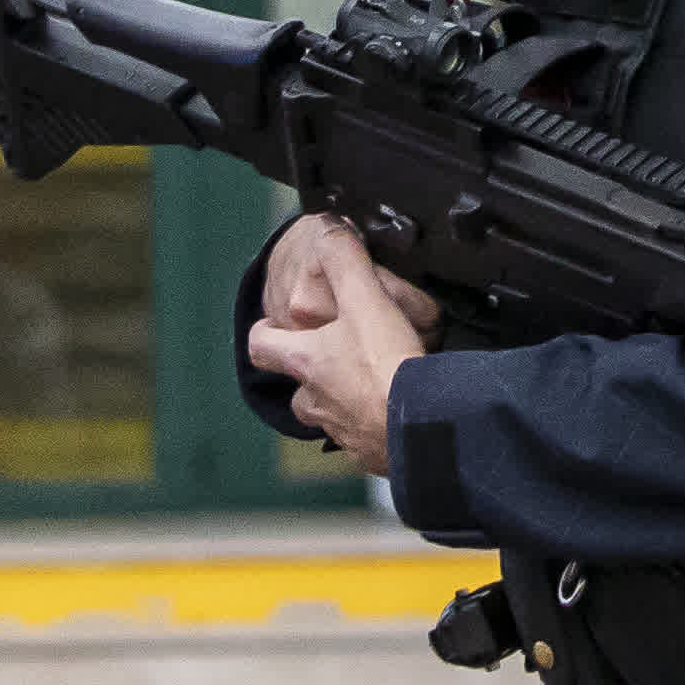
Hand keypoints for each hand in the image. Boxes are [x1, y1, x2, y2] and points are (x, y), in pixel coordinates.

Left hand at [244, 212, 439, 463]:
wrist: (422, 428)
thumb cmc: (385, 368)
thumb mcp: (365, 299)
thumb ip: (345, 261)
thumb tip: (331, 231)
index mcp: (307, 362)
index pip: (261, 346)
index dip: (264, 332)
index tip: (271, 324)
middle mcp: (317, 400)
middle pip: (297, 391)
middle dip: (310, 374)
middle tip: (331, 355)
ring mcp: (343, 431)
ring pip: (330, 415)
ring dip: (342, 401)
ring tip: (368, 385)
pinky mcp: (373, 453)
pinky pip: (366, 438)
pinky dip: (375, 425)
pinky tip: (397, 413)